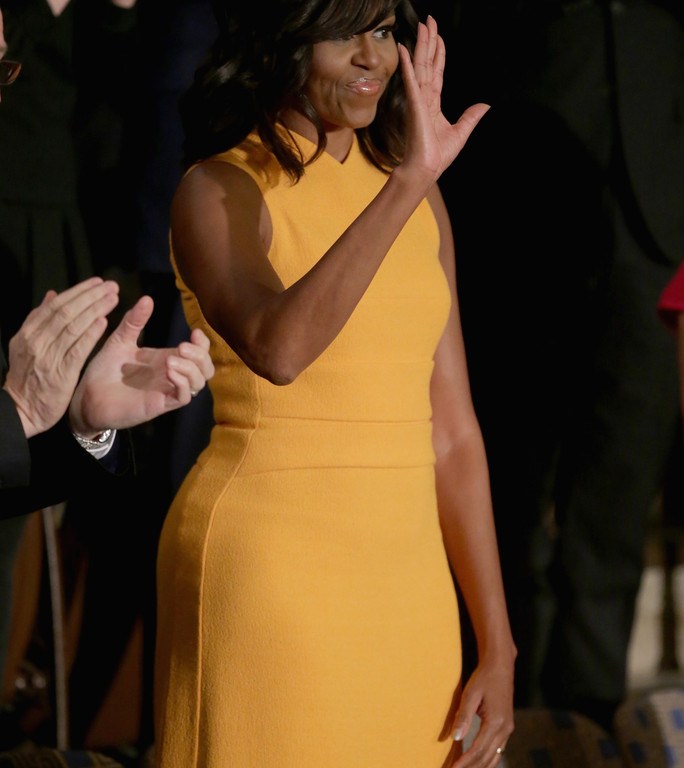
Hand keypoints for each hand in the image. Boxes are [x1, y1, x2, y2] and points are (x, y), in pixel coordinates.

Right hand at [3, 278, 120, 437]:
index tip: (97, 283)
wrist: (21, 409)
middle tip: (111, 287)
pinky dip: (90, 334)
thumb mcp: (27, 344)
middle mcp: (36, 341)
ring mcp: (48, 356)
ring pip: (73, 327)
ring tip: (113, 299)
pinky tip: (104, 322)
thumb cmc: (28, 376)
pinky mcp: (60, 373)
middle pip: (66, 312)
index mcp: (28, 332)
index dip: (78, 291)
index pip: (55, 305)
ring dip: (95, 310)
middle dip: (91, 296)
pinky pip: (77, 349)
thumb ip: (40, 319)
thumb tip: (52, 295)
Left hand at [68, 295, 214, 437]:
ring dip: (191, 368)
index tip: (194, 331)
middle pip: (206, 368)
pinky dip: (182, 383)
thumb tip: (147, 298)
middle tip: (182, 346)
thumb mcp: (120, 341)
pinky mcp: (160, 405)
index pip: (199, 352)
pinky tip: (168, 371)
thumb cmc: (104, 371)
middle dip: (201, 355)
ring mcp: (167, 390)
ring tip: (170, 360)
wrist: (87, 396)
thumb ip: (134, 322)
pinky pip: (184, 396)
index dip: (203, 343)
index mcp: (166, 359)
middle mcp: (171, 375)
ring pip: (199, 382)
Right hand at [397, 16, 489, 183]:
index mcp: (433, 104)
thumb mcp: (461, 132)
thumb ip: (471, 116)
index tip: (438, 37)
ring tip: (422, 26)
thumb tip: (485, 105)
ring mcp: (418, 101)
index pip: (436, 73)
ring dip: (420, 46)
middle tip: (428, 21)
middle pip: (427, 64)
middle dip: (428, 42)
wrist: (426, 169)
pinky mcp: (414, 106)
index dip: (438, 54)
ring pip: (420, 67)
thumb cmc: (438, 156)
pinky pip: (411, 81)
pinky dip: (408, 65)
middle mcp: (424, 98)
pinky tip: (405, 49)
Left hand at [445, 659, 513, 767]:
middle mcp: (505, 728)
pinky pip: (498, 749)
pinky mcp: (507, 726)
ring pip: (494, 756)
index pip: (478, 749)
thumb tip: (455, 738)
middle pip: (487, 757)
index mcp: (496, 721)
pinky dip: (488, 759)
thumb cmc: (484, 678)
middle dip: (471, 767)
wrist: (501, 666)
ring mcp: (508, 729)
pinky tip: (478, 763)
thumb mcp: (470, 694)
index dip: (465, 762)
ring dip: (480, 766)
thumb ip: (463, 716)